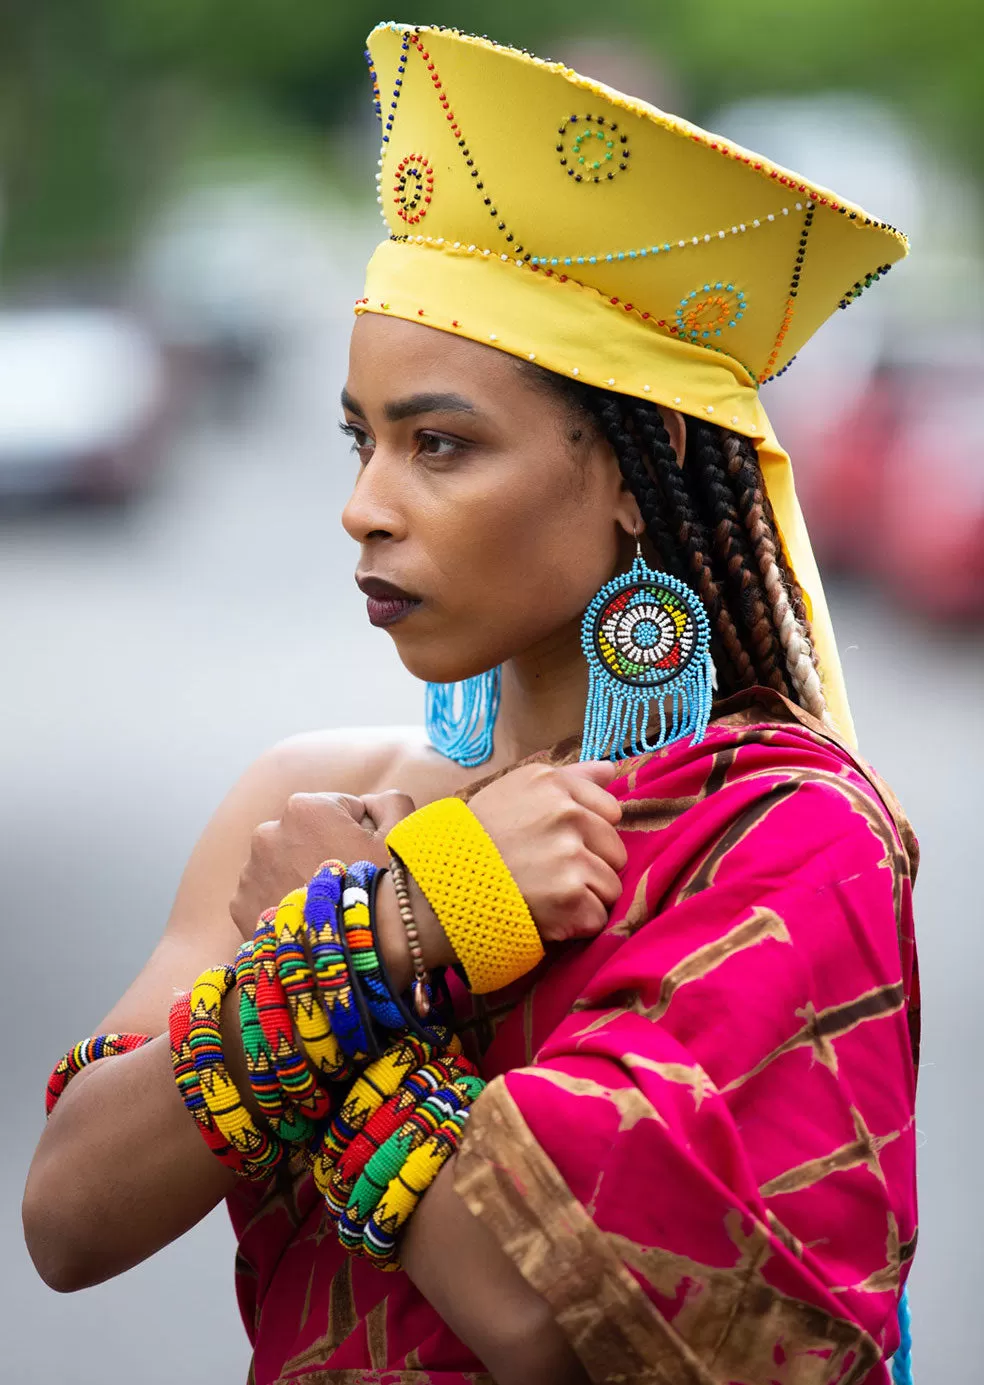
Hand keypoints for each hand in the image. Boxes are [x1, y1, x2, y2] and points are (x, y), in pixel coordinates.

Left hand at [230, 789, 414, 940]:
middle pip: (308, 835)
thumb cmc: (382, 891)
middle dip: (326, 851)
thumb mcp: (400, 835)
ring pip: (284, 863)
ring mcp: (250, 871)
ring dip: (302, 876)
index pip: (341, 809)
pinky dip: (284, 902)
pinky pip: (266, 893)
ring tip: (328, 905)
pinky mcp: (241, 906)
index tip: (368, 860)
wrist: (354, 956)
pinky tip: (308, 920)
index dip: (362, 833)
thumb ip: (389, 801)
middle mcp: (268, 832)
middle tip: (348, 885)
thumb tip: (369, 804)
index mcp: (306, 808)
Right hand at [467, 761, 625, 943]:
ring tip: (544, 895)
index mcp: (552, 783)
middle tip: (547, 873)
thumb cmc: (478, 838)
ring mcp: (568, 854)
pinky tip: (546, 916)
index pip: (611, 811)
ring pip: (610, 885)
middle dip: (590, 866)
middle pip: (615, 850)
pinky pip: (596, 917)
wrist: (439, 886)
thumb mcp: (516, 791)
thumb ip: (571, 778)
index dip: (589, 833)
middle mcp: (564, 813)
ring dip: (584, 898)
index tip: (557, 843)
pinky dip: (575, 925)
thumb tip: (612, 768)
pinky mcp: (569, 895)